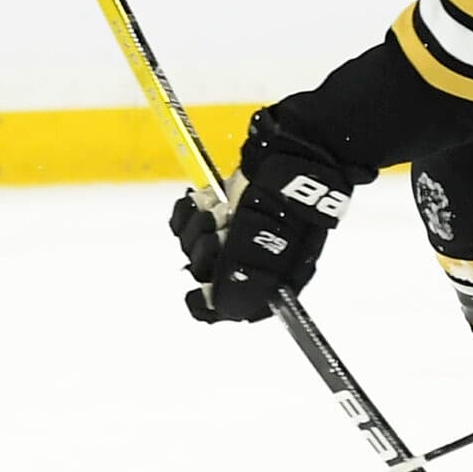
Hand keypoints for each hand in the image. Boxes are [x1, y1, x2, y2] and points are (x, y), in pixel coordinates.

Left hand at [169, 112, 365, 322]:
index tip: (198, 294)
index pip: (223, 307)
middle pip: (201, 272)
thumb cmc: (287, 212)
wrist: (291, 164)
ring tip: (221, 209)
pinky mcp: (213, 209)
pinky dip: (188, 210)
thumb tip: (212, 306)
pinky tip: (206, 199)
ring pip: (188, 244)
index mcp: (262, 281)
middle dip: (206, 251)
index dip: (206, 303)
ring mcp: (226, 234)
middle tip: (224, 229)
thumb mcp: (269, 253)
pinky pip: (182, 219)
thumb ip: (240, 283)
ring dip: (199, 226)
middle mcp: (242, 262)